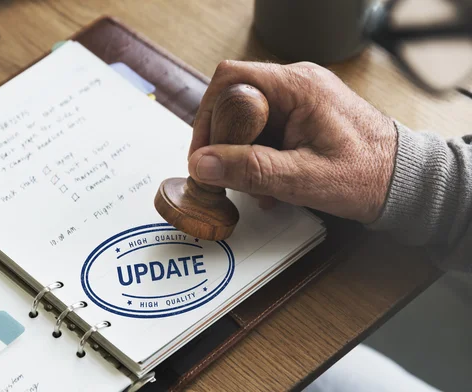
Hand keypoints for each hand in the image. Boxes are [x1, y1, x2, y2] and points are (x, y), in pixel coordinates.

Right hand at [187, 60, 397, 223]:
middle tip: (229, 176)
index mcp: (299, 87)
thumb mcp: (303, 178)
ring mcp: (299, 99)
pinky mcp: (301, 115)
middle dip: (226, 143)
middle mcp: (297, 84)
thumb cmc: (368, 176)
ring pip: (247, 120)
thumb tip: (202, 164)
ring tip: (259, 187)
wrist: (403, 181)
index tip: (203, 154)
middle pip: (235, 101)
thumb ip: (250, 170)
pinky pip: (265, 129)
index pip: (231, 81)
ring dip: (243, 155)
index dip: (208, 116)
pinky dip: (258, 157)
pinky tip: (270, 182)